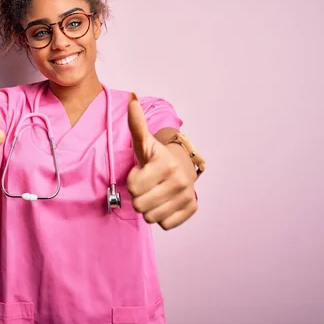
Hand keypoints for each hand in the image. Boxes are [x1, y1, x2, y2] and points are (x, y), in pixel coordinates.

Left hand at [126, 93, 196, 229]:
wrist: (183, 166)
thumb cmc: (156, 157)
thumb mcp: (144, 142)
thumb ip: (136, 123)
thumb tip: (132, 98)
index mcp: (165, 164)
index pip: (132, 188)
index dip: (132, 181)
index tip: (141, 173)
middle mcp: (179, 181)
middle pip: (140, 205)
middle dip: (139, 196)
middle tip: (147, 185)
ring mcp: (186, 197)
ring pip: (150, 217)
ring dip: (149, 207)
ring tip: (155, 192)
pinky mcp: (191, 209)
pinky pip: (164, 224)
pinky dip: (162, 216)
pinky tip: (165, 202)